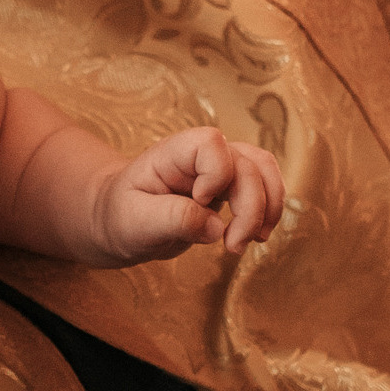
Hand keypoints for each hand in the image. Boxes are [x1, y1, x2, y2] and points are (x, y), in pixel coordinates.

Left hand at [100, 128, 288, 263]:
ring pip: (263, 170)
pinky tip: (255, 237)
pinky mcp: (229, 188)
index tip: (200, 202)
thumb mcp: (136, 222)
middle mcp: (200, 155)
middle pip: (246, 164)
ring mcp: (218, 169)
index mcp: (173, 153)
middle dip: (250, 208)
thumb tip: (217, 228)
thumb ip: (174, 219)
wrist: (120, 224)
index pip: (212, 144)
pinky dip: (269, 211)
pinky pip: (264, 188)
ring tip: (254, 240)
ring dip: (269, 207)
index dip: (216, 174)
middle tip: (233, 247)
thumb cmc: (121, 217)